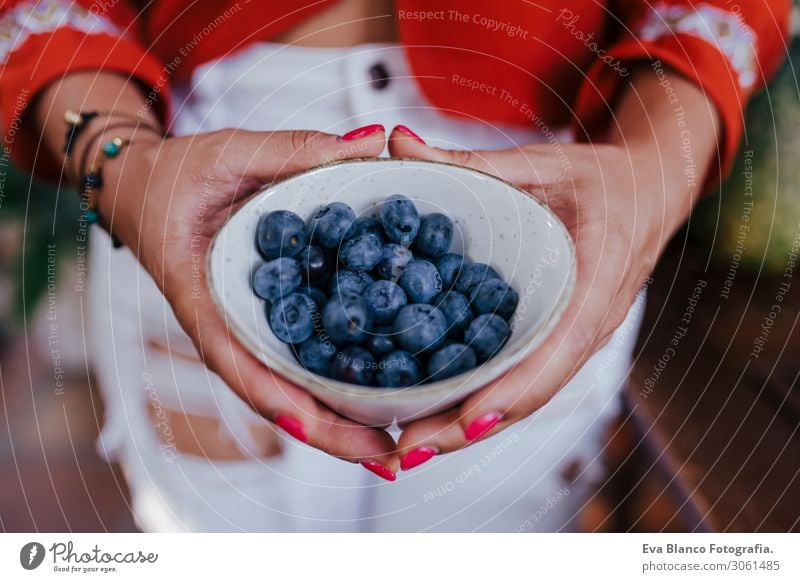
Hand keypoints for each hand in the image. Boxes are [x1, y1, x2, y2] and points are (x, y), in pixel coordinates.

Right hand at [99, 125, 403, 476]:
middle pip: (275, 393)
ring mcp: (249, 329)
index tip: (312, 424)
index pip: (232, 356)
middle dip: (329, 431)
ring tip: (397, 442)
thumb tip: (373, 141)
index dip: (272, 394)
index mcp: (201, 295)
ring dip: (340, 420)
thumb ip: (298, 149)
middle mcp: (228, 326)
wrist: (145, 187)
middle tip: (390, 456)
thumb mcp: (231, 153)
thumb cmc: (175, 176)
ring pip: (292, 388)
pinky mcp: (268, 320)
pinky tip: (385, 392)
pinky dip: (339, 382)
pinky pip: (302, 358)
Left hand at [387, 126, 693, 466]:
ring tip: (407, 445)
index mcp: (596, 282)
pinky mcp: (557, 339)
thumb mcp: (540, 164)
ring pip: (521, 395)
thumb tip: (396, 145)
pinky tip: (433, 411)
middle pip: (529, 391)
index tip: (467, 421)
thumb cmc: (603, 180)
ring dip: (467, 425)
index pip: (558, 349)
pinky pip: (520, 378)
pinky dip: (479, 400)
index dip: (514, 390)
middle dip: (468, 426)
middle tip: (405, 448)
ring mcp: (573, 338)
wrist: (647, 194)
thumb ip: (469, 162)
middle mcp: (586, 324)